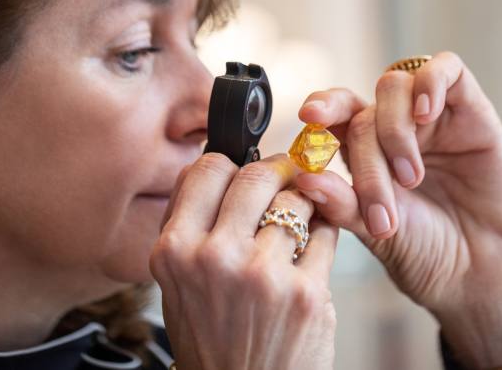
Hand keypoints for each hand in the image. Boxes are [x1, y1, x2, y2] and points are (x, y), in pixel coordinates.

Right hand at [150, 153, 337, 369]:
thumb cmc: (211, 338)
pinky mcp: (305, 294)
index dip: (232, 163)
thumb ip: (188, 225)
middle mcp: (214, 258)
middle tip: (287, 177)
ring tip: (302, 218)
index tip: (247, 170)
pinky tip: (314, 247)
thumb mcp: (177, 284)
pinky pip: (326, 234)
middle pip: (256, 174)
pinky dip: (325, 233)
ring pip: (298, 200)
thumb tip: (213, 168)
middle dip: (278, 170)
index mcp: (175, 250)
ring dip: (305, 202)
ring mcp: (262, 275)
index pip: (206, 169)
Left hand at [295, 52, 501, 368]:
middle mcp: (393, 129)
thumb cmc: (426, 252)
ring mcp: (432, 118)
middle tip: (382, 214)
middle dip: (368, 162)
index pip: (335, 114)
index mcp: (363, 152)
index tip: (309, 117)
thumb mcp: (374, 232)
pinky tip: (426, 113)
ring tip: (411, 179)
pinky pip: (448, 69)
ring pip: (395, 86)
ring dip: (394, 131)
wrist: (481, 274)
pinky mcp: (472, 110)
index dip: (321, 107)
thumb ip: (341, 203)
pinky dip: (431, 82)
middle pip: (363, 114)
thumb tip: (303, 177)